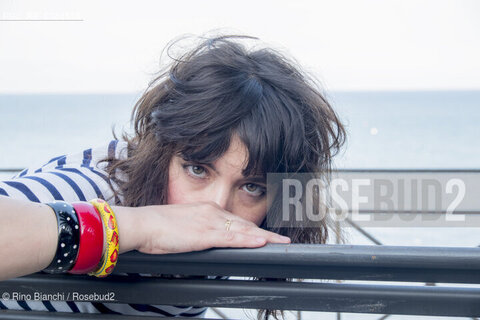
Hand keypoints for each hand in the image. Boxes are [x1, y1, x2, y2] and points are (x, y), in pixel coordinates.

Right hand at [132, 201, 290, 253]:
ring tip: (282, 243)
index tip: (267, 234)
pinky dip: (248, 240)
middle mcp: (212, 212)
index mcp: (208, 210)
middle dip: (266, 233)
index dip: (254, 228)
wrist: (142, 224)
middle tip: (283, 240)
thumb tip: (206, 240)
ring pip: (244, 230)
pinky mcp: (204, 234)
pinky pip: (232, 238)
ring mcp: (210, 222)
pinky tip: (261, 242)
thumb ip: (199, 230)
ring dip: (265, 237)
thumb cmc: (157, 227)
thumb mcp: (183, 225)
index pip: (237, 220)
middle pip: (245, 224)